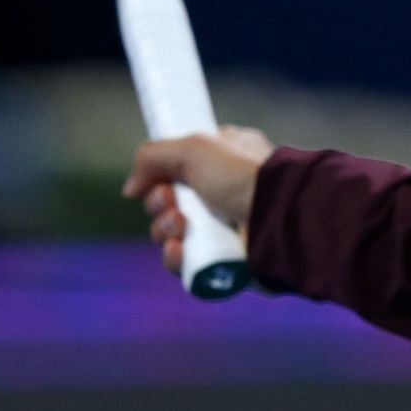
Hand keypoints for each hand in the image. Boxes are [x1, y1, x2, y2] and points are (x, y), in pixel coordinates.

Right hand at [122, 125, 274, 274]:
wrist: (279, 213)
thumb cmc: (243, 173)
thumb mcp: (194, 147)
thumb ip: (153, 157)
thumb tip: (131, 188)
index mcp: (220, 162)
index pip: (175, 173)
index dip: (160, 180)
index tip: (161, 182)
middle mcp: (221, 194)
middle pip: (168, 205)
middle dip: (160, 207)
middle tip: (173, 206)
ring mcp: (222, 228)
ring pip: (172, 235)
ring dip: (164, 231)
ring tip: (180, 227)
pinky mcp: (222, 259)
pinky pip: (185, 263)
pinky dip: (175, 258)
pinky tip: (179, 251)